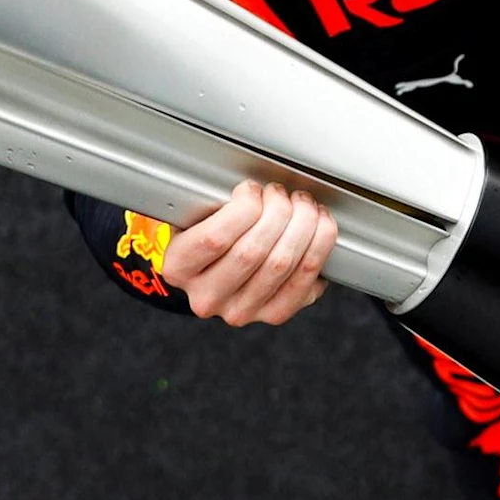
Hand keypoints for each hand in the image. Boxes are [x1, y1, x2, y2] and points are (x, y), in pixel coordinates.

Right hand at [162, 181, 337, 326]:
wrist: (213, 273)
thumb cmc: (206, 234)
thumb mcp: (193, 216)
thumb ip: (212, 202)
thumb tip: (255, 185)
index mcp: (180, 267)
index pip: (214, 239)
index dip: (243, 208)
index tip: (252, 189)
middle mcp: (208, 296)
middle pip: (252, 252)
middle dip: (277, 211)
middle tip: (282, 193)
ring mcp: (242, 310)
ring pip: (282, 264)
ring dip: (303, 224)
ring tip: (303, 205)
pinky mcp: (274, 314)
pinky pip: (305, 282)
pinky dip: (319, 248)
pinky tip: (319, 227)